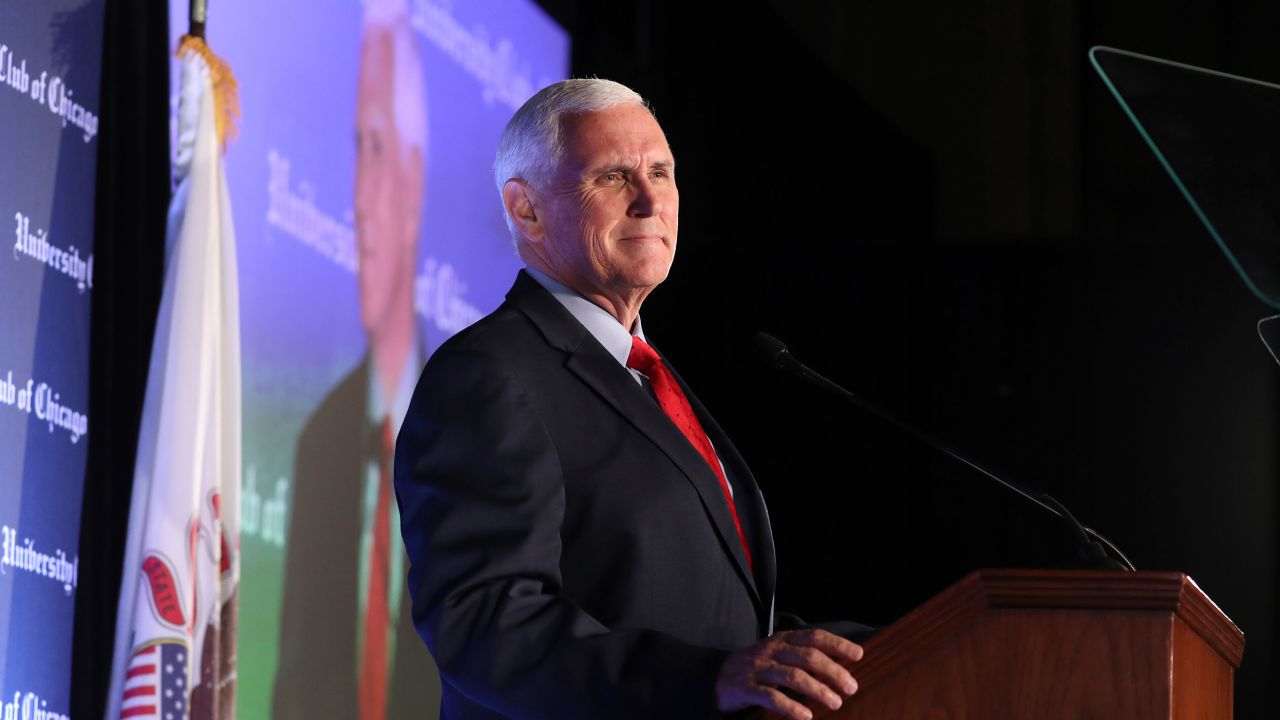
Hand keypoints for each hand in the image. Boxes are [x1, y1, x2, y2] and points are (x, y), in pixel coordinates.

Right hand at [715, 629, 862, 719]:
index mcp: (782, 640)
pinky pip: (771, 697)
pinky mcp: (746, 688)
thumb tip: (840, 666)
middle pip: (808, 657)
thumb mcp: (778, 655)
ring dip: (818, 689)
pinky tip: (806, 716)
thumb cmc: (757, 668)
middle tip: (851, 688)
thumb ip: (803, 657)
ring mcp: (758, 669)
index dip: (837, 644)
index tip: (858, 655)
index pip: (814, 636)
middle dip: (833, 671)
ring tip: (836, 702)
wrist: (716, 677)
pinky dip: (791, 707)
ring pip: (793, 676)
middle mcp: (771, 650)